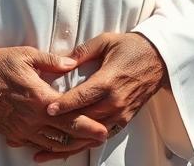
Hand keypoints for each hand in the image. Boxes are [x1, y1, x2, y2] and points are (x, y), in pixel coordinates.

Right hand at [0, 46, 106, 159]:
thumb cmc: (0, 64)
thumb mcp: (27, 55)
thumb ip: (52, 61)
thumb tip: (73, 63)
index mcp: (39, 98)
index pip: (69, 117)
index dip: (88, 125)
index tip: (103, 129)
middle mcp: (32, 119)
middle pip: (64, 134)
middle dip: (85, 138)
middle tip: (101, 138)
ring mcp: (21, 130)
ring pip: (51, 144)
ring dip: (69, 145)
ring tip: (84, 142)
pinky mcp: (12, 134)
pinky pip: (35, 144)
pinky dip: (48, 145)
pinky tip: (57, 143)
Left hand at [41, 32, 165, 162]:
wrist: (158, 59)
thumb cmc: (129, 47)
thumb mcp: (105, 41)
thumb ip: (82, 52)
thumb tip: (61, 60)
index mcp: (109, 80)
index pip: (83, 96)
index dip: (65, 104)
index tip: (48, 109)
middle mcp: (115, 102)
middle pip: (84, 119)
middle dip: (60, 126)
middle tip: (35, 130)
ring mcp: (120, 114)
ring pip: (90, 134)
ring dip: (67, 143)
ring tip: (42, 152)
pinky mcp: (123, 121)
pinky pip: (100, 137)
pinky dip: (82, 145)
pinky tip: (65, 151)